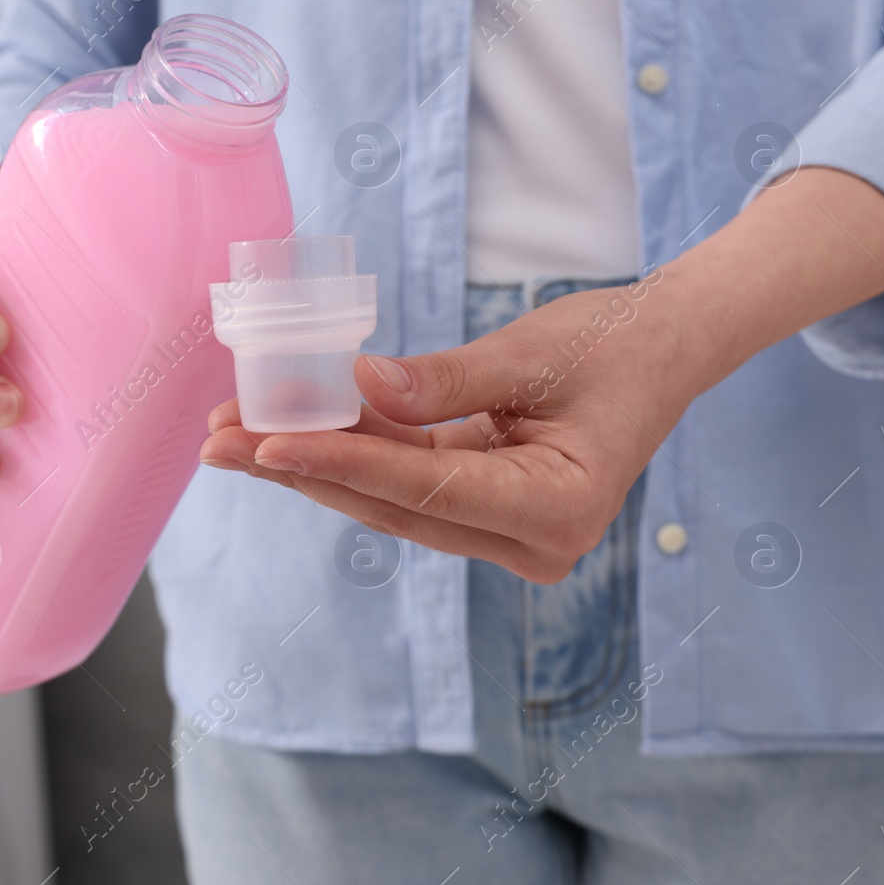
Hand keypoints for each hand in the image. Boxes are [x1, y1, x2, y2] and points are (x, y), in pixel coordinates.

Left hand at [199, 166, 883, 582]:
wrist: (664, 348)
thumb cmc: (614, 343)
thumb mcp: (531, 353)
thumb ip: (443, 381)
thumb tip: (356, 386)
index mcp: (557, 510)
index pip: (425, 489)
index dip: (341, 464)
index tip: (267, 443)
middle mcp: (531, 541)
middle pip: (392, 506)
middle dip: (300, 469)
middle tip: (218, 439)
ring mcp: (507, 533)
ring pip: (389, 499)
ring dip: (311, 462)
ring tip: (232, 431)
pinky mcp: (485, 509)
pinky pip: (405, 482)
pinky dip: (348, 451)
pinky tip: (286, 427)